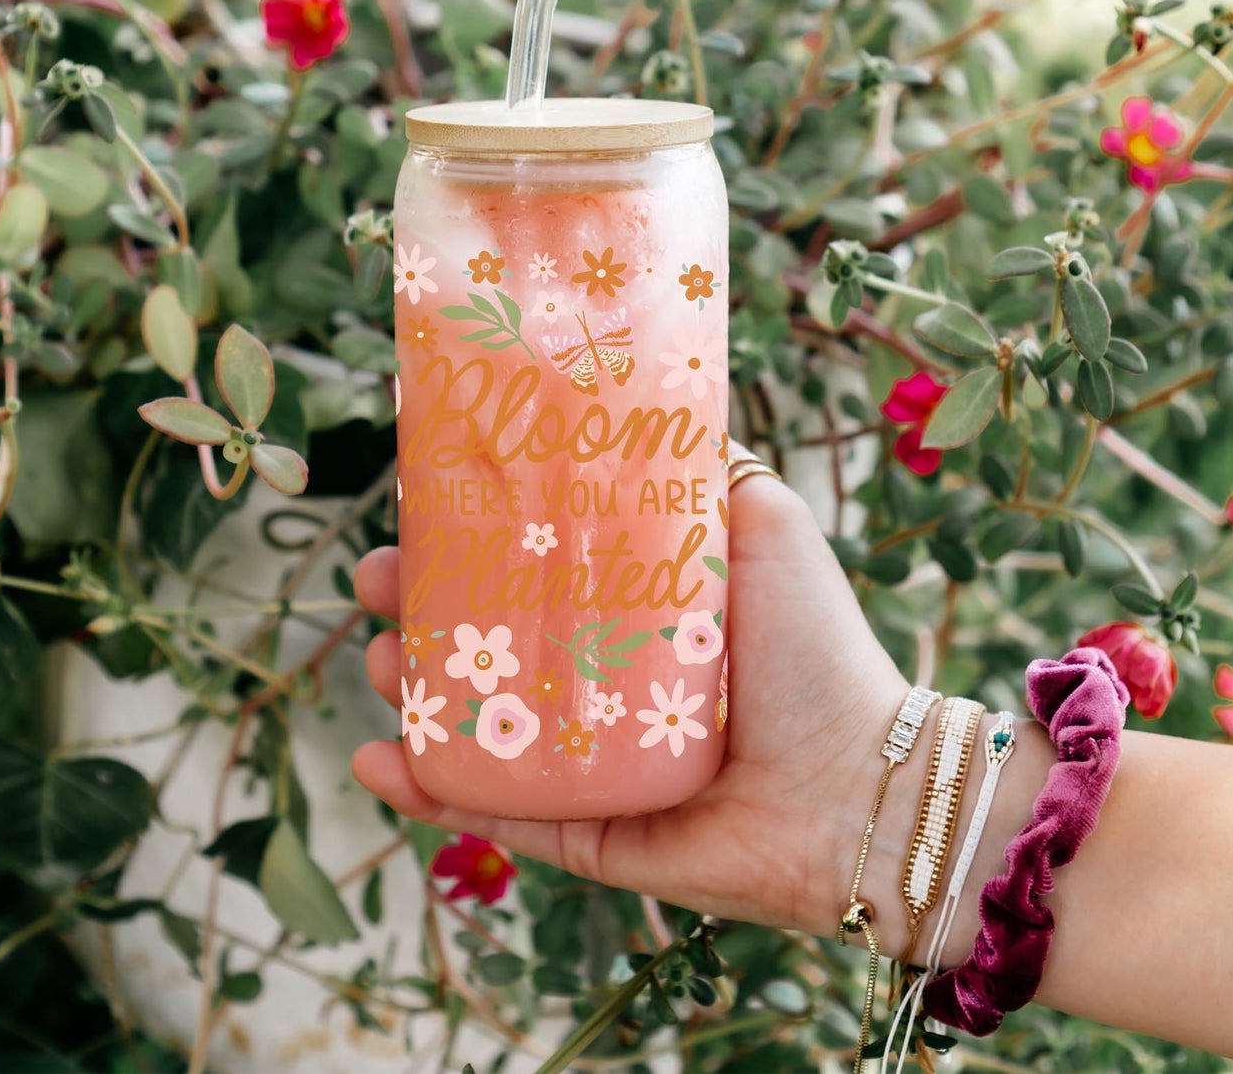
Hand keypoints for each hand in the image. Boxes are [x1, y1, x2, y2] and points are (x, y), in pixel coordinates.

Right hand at [350, 471, 909, 933]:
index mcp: (634, 611)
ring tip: (375, 660)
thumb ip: (712, 469)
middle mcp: (601, 682)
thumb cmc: (817, 647)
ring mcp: (587, 761)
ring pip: (472, 722)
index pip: (531, 567)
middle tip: (377, 579)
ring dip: (407, 691)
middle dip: (415, 609)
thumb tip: (650, 401)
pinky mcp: (586, 831)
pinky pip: (494, 812)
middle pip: (484, 640)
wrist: (858, 786)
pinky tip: (374, 760)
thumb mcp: (767, 525)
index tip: (420, 504)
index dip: (468, 538)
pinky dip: (427, 792)